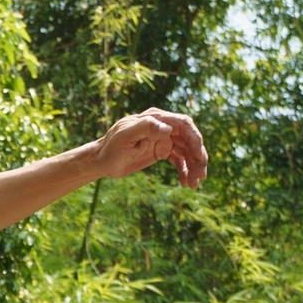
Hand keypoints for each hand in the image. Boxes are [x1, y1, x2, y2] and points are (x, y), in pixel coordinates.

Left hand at [92, 109, 207, 188]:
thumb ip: (146, 128)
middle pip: (189, 139)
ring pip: (187, 151)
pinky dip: (185, 170)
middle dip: (198, 156)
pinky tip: (186, 183)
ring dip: (193, 166)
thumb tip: (168, 128)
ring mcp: (163, 139)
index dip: (195, 139)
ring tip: (194, 184)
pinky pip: (179, 160)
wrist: (101, 161)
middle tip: (201, 175)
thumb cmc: (111, 147)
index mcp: (156, 118)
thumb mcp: (125, 136)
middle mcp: (163, 127)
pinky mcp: (161, 151)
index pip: (184, 124)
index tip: (198, 157)